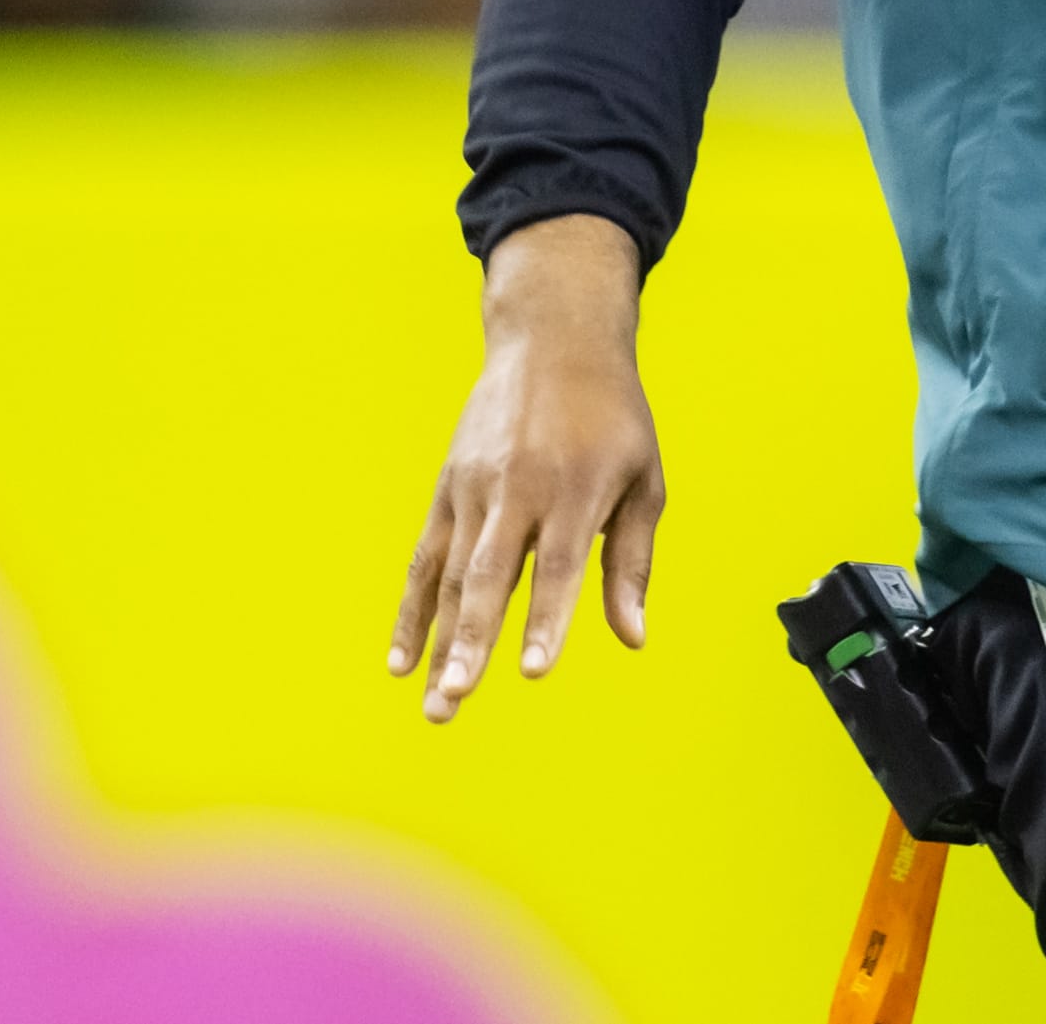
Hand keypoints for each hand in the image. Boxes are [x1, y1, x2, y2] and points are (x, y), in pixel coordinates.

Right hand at [389, 213, 663, 723]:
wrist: (554, 343)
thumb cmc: (613, 421)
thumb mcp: (644, 480)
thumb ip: (631, 562)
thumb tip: (632, 638)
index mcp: (575, 488)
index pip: (558, 566)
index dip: (546, 620)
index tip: (533, 671)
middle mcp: (518, 489)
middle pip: (489, 576)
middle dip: (472, 641)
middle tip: (456, 701)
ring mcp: (474, 489)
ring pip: (450, 577)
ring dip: (438, 643)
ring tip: (436, 703)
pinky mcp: (447, 490)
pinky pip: (424, 559)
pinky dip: (410, 610)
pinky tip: (401, 661)